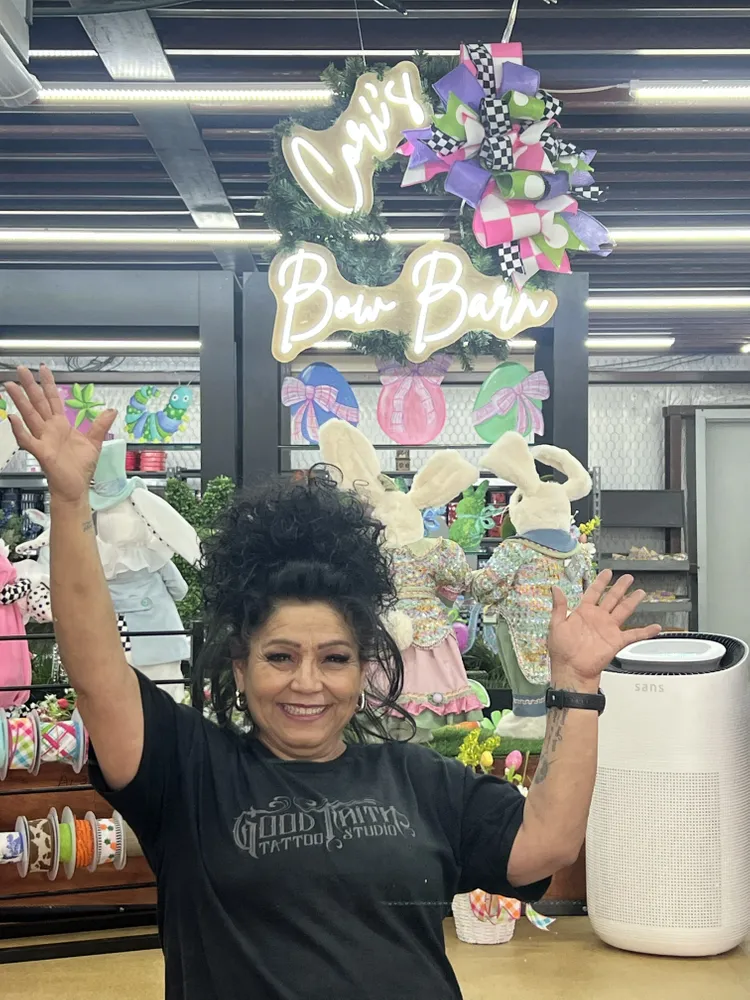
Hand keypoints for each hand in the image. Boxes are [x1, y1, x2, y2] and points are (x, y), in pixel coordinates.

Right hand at [4, 365, 115, 503]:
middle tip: (20, 369)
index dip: (48, 384)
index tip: (43, 369)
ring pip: (29, 416)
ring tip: (11, 386)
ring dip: (20, 401)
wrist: (76, 487)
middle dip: (29, 386)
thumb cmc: (80, 468)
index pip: (52, 399)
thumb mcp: (94, 442)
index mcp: (61, 425)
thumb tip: (111, 410)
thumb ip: (100, 425)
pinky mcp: (41, 452)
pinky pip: (27, 439)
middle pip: (38, 403)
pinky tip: (12, 418)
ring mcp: (43, 439)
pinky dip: (19, 429)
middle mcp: (49, 429)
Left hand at [548, 570, 660, 690]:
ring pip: (623, 610)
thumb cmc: (562, 651)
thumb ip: (558, 606)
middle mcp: (598, 618)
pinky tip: (655, 627)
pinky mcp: (616, 641)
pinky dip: (646, 631)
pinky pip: (634, 635)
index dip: (600, 582)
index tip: (607, 572)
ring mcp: (608, 629)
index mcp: (583, 612)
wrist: (572, 670)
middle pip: (612, 598)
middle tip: (628, 578)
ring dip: (632, 601)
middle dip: (620, 587)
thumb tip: (555, 589)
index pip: (594, 592)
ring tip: (640, 592)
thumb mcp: (556, 624)